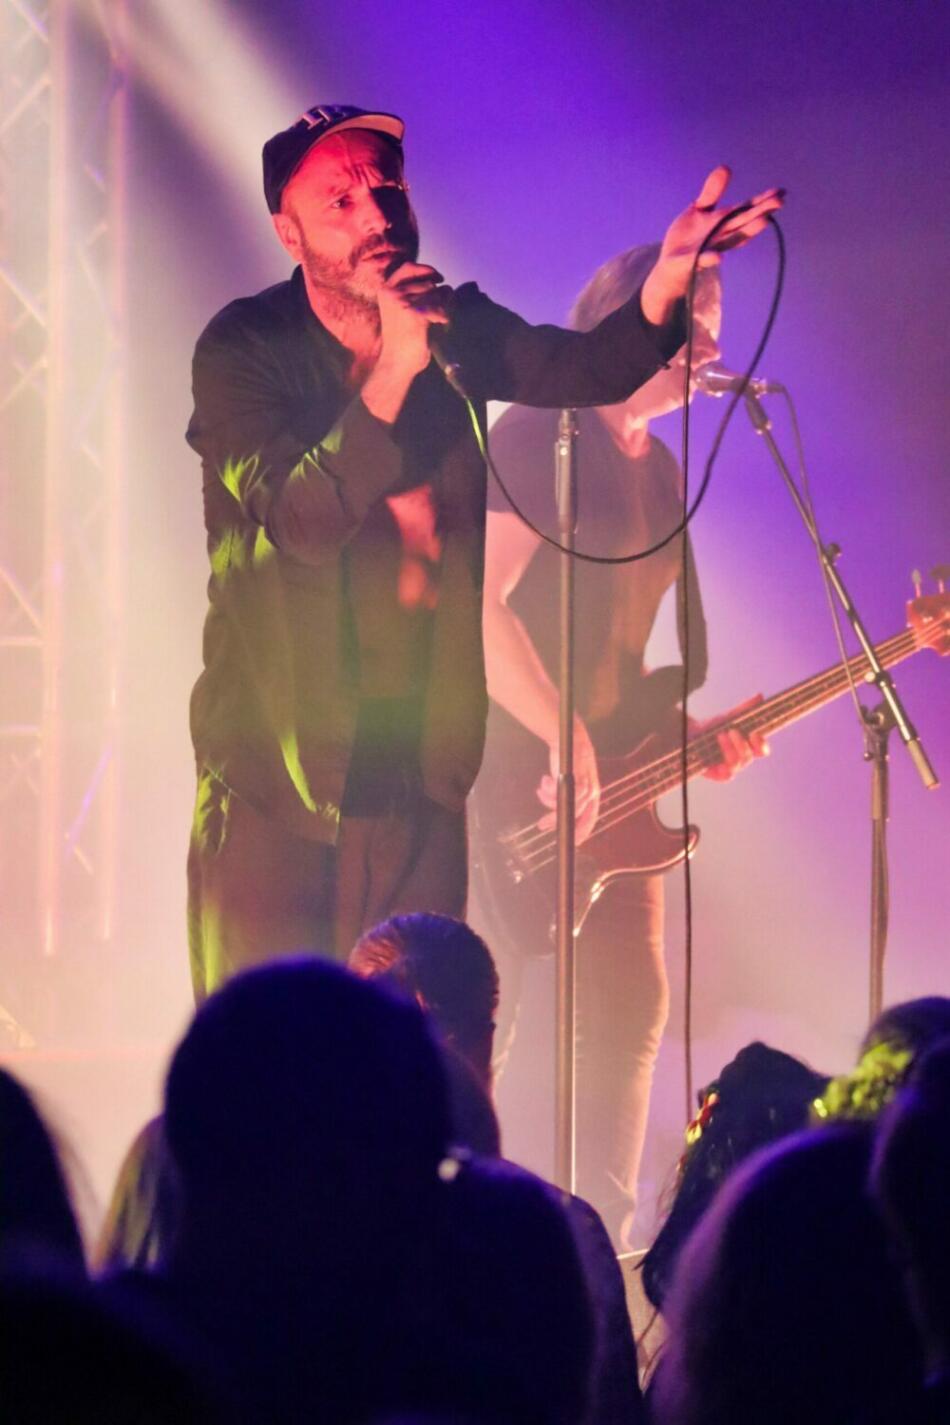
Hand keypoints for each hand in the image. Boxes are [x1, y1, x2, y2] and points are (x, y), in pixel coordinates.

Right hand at [376, 260, 450, 378]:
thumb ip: (415, 293)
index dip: (425, 270)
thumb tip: (442, 284)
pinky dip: (443, 315)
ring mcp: (403, 302)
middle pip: (428, 283)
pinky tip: (438, 324)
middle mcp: (392, 293)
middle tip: (437, 313)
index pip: (408, 268)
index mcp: (385, 290)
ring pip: (436, 294)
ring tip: (436, 321)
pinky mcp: (416, 313)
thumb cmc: (402, 339)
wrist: (396, 363)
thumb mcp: (401, 310)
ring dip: (442, 306)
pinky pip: (440, 306)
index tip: (438, 277)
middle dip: (438, 296)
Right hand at [536, 719, 600, 844]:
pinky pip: (557, 794)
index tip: (573, 842)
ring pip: (564, 805)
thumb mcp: (571, 781)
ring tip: (539, 791)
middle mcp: (591, 792)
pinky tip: (543, 781)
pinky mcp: (574, 778)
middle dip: (556, 821)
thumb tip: (554, 815)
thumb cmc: (570, 762)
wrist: (571, 739)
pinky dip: (547, 791)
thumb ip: (568, 796)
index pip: (591, 819)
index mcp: (594, 794)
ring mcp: (584, 786)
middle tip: (541, 825)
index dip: (582, 832)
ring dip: (547, 801)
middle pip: (576, 817)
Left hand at [641, 167, 784, 323]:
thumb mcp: (699, 210)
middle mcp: (722, 236)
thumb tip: (726, 167)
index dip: (762, 201)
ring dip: (747, 232)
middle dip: (761, 213)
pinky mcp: (693, 262)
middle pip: (744, 223)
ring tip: (763, 221)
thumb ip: (712, 193)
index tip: (780, 192)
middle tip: (779, 202)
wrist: (670, 266)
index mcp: (724, 222)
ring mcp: (709, 249)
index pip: (746, 210)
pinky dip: (711, 258)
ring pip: (731, 241)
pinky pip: (703, 260)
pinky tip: (719, 257)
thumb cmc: (688, 237)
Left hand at [694, 694, 769, 781]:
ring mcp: (727, 768)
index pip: (761, 750)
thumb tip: (759, 696)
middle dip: (742, 744)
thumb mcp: (727, 718)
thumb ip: (743, 710)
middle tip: (732, 731)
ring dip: (731, 750)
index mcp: (746, 746)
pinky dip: (723, 767)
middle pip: (749, 757)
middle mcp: (739, 759)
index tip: (754, 734)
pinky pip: (725, 776)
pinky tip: (717, 758)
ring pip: (737, 765)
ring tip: (720, 735)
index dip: (761, 744)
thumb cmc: (711, 727)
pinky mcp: (715, 774)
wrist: (688, 734)